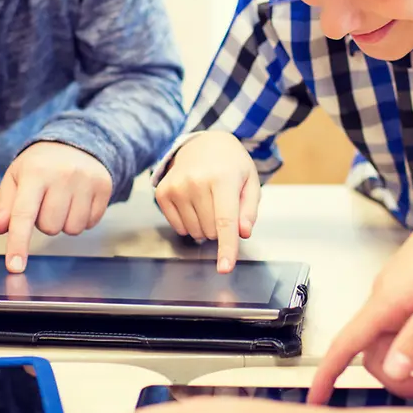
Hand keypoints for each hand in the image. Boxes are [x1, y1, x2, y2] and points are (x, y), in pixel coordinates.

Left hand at [0, 142, 111, 271]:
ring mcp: (86, 181)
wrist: (75, 142)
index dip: (18, 244)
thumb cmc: (40, 165)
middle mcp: (63, 175)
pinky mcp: (104, 187)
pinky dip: (81, 219)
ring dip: (64, 223)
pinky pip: (90, 224)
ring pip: (71, 229)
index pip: (23, 215)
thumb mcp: (16, 179)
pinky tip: (77, 201)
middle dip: (44, 222)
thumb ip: (5, 206)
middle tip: (45, 202)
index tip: (15, 267)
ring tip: (62, 202)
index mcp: (35, 172)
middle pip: (49, 227)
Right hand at [154, 131, 260, 271]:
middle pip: (211, 231)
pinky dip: (189, 223)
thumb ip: (249, 209)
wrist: (202, 144)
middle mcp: (196, 182)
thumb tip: (242, 233)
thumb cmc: (230, 165)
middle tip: (222, 204)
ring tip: (208, 202)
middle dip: (220, 228)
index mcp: (223, 177)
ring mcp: (176, 187)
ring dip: (205, 226)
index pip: (225, 220)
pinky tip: (194, 204)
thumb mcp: (250, 181)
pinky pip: (178, 228)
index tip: (224, 268)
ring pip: (195, 232)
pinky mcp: (162, 192)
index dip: (226, 247)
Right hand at [308, 173, 412, 403]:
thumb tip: (394, 371)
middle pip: (375, 352)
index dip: (327, 374)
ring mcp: (397, 294)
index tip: (314, 401)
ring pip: (393, 341)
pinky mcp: (410, 292)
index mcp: (387, 300)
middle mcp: (385, 297)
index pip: (346, 343)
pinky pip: (407, 327)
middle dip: (402, 375)